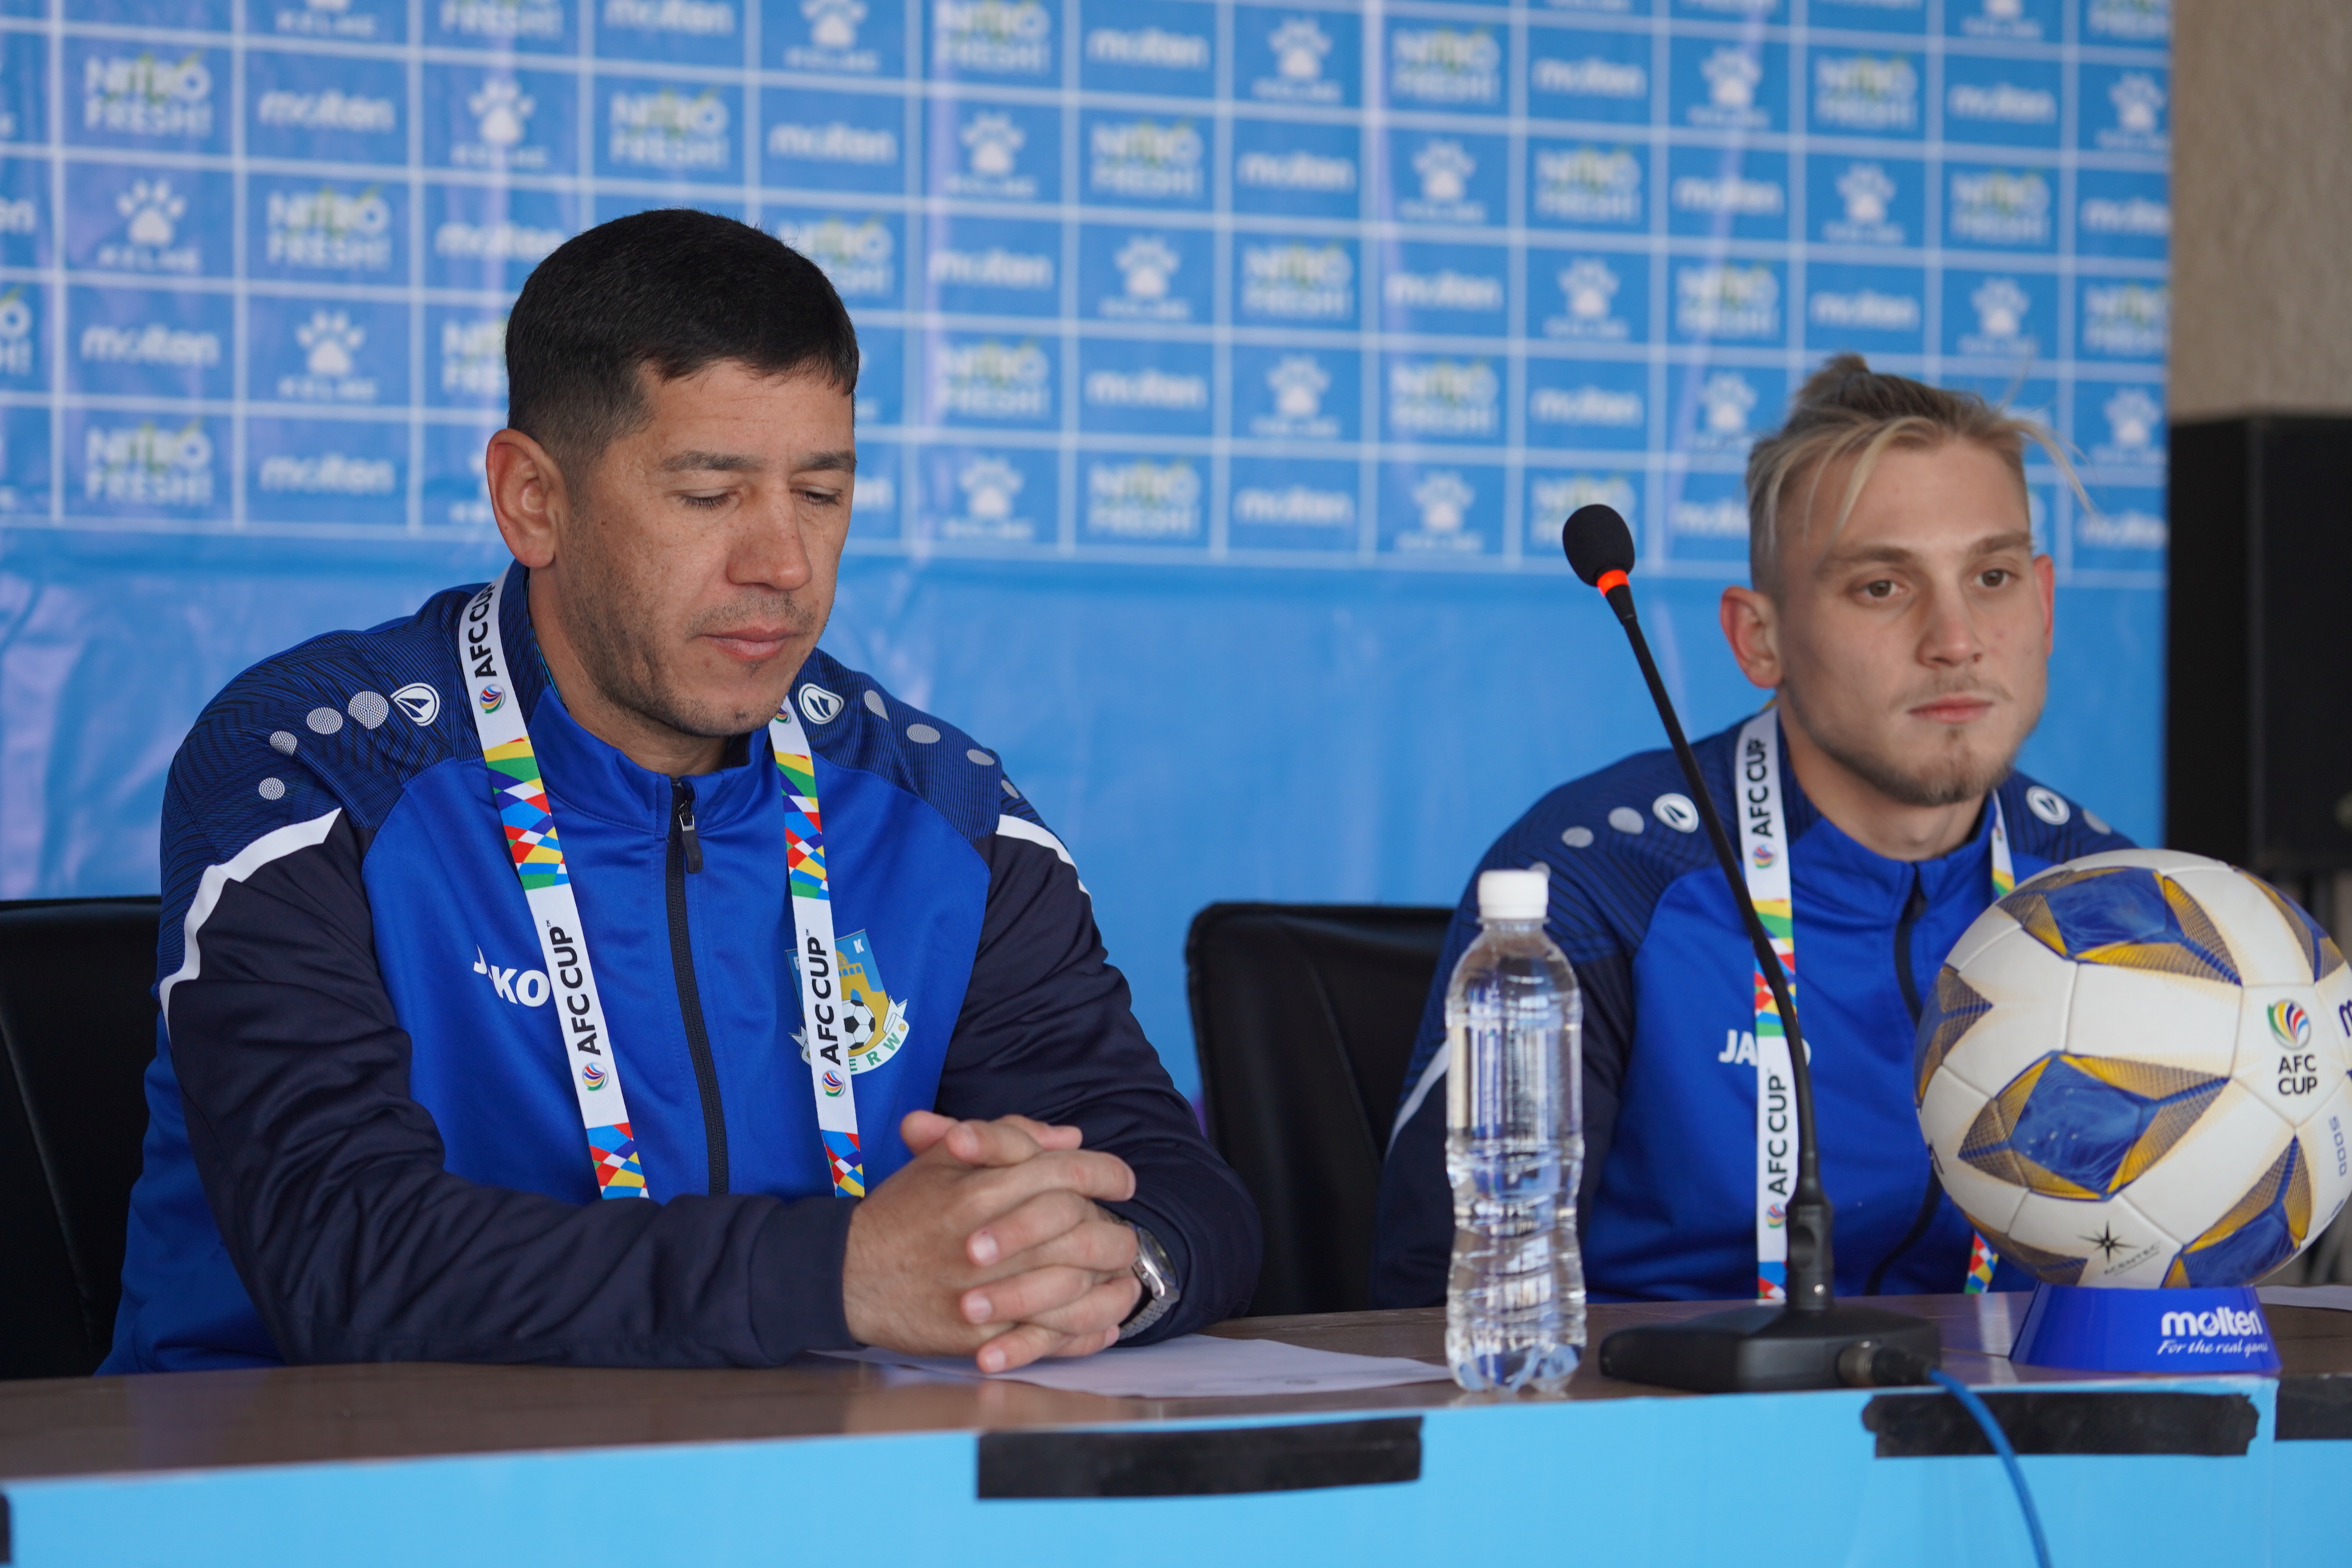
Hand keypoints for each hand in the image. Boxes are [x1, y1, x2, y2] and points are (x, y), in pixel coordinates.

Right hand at [843, 1112, 1142, 1371]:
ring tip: (1125, 1280)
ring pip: (1074, 1288)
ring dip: (1109, 1285)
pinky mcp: (979, 1336)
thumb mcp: (944, 1157)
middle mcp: (988, 1238)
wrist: (844, 1275)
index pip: (1065, 1172)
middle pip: (1081, 1232)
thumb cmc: (900, 1211)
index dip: (1106, 1173)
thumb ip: (1009, 1138)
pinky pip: (1049, 1337)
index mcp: (981, 1188)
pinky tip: (1104, 1323)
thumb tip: (1070, 1140)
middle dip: (1116, 1235)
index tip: (1123, 1182)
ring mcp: (985, 1292)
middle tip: (1126, 1237)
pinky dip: (1085, 1332)